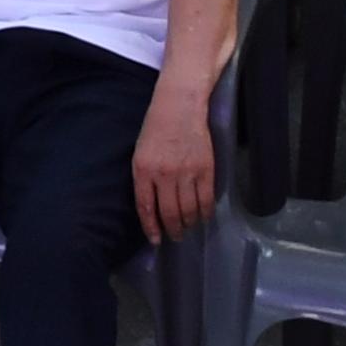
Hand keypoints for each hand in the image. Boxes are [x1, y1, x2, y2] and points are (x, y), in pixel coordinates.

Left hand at [130, 90, 216, 241]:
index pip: (145, 207)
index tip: (156, 240)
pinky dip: (205, 213)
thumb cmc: (156, 127)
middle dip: (173, 230)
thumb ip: (144, 179)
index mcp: (143, 170)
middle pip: (169, 213)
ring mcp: (186, 173)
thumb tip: (151, 207)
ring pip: (189, 210)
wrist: (179, 105)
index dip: (151, 227)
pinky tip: (203, 216)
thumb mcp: (140, 152)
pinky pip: (206, 200)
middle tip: (175, 237)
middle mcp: (164, 174)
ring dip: (189, 223)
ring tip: (188, 227)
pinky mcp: (206, 170)